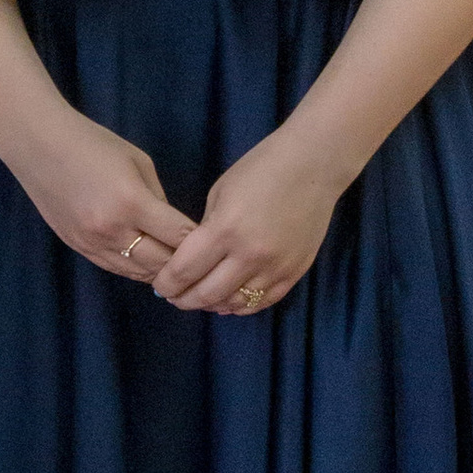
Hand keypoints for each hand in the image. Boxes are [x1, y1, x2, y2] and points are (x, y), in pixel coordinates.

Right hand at [4, 104, 194, 286]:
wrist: (39, 146)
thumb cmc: (93, 143)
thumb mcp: (138, 162)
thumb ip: (158, 199)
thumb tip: (172, 229)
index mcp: (132, 203)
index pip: (179, 237)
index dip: (199, 241)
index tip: (213, 241)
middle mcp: (113, 230)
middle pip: (162, 263)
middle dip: (184, 263)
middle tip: (199, 260)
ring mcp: (93, 243)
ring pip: (139, 274)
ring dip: (160, 271)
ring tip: (176, 267)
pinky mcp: (78, 247)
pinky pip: (116, 269)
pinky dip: (135, 269)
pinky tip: (147, 263)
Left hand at [155, 125, 338, 316]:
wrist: (313, 166)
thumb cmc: (260, 170)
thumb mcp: (220, 194)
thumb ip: (205, 230)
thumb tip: (194, 260)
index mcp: (224, 230)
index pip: (185, 271)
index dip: (167, 284)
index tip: (160, 286)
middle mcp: (249, 255)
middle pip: (207, 294)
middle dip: (184, 300)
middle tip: (174, 298)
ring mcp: (275, 268)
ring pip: (235, 304)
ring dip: (212, 306)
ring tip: (200, 300)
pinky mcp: (294, 273)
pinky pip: (263, 302)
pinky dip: (242, 306)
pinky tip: (229, 302)